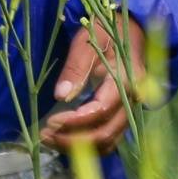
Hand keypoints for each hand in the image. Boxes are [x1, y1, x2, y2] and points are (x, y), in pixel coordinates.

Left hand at [43, 15, 154, 153]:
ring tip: (51, 139)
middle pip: (105, 133)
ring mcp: (130, 110)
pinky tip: (67, 138)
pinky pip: (109, 139)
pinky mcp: (124, 115)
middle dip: (72, 140)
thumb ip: (75, 68)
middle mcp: (133, 100)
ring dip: (79, 147)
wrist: (130, 31)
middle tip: (45, 135)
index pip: (100, 110)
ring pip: (108, 141)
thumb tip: (60, 95)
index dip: (74, 121)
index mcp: (126, 80)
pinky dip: (88, 145)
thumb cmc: (106, 32)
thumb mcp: (87, 41)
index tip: (50, 122)